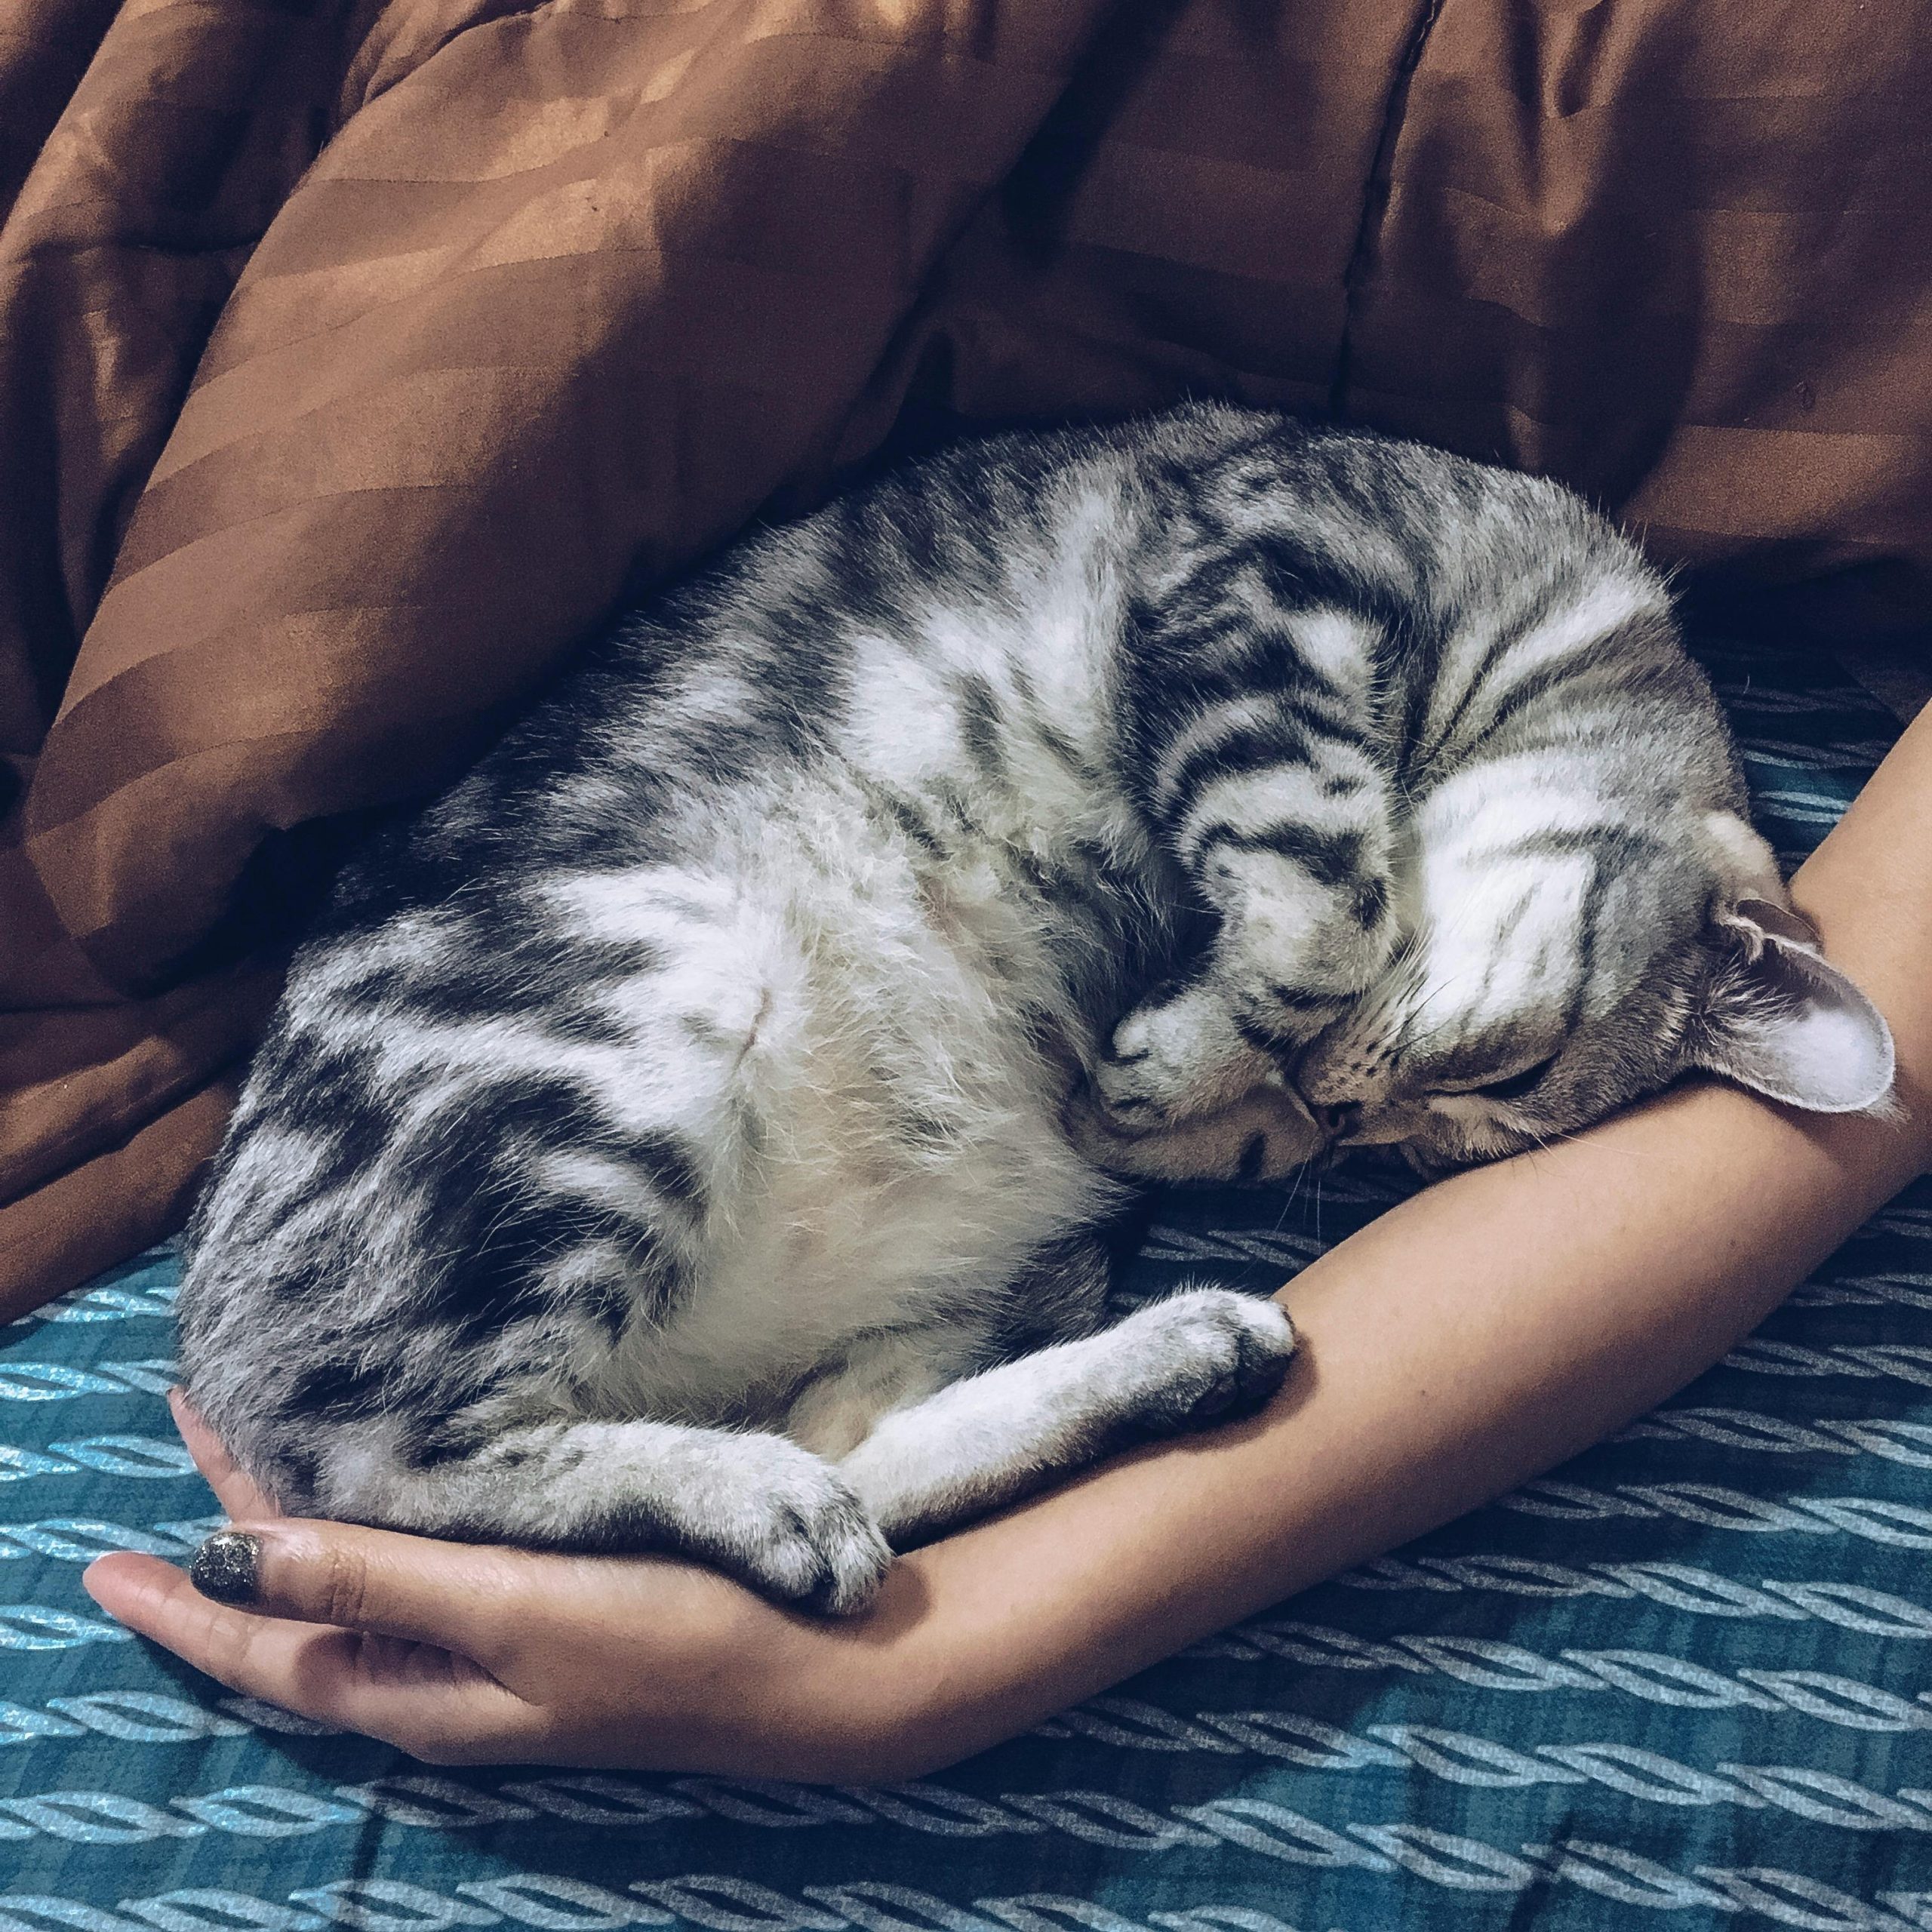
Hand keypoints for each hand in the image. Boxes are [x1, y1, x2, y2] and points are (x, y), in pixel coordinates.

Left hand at [82, 1392, 940, 1776]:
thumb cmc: (670, 1638)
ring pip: (359, 1590)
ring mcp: (493, 1650)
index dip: (180, 1600)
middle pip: (301, 1611)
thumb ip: (375, 1581)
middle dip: (229, 1544)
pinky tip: (388, 1500)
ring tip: (253, 1474)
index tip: (99, 1555)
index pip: (262, 1642)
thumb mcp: (509, 1611)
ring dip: (297, 1534)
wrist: (814, 1672)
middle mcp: (438, 1679)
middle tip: (191, 1440)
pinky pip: (422, 1574)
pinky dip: (377, 1530)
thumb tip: (231, 1557)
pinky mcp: (543, 1614)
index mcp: (415, 1689)